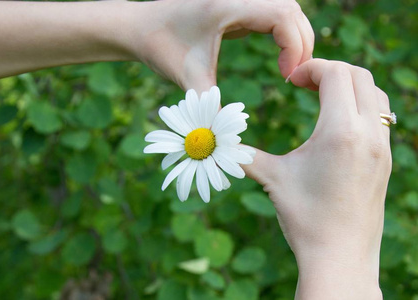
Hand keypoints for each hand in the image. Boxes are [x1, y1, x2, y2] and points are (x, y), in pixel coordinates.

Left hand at [135, 0, 313, 91]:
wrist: (141, 28)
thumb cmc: (159, 47)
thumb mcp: (187, 77)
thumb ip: (210, 106)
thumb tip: (229, 140)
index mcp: (228, 5)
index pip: (283, 15)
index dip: (294, 46)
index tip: (287, 77)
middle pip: (291, 11)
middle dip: (301, 45)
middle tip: (293, 78)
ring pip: (286, 11)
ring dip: (295, 40)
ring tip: (289, 71)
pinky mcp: (238, 8)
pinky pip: (274, 16)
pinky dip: (285, 37)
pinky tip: (281, 61)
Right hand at [244, 59, 390, 298]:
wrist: (340, 257)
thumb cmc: (305, 218)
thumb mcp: (273, 179)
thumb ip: (244, 154)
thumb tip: (218, 142)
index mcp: (340, 132)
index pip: (335, 74)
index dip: (310, 68)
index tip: (290, 81)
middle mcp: (368, 134)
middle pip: (360, 76)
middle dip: (329, 71)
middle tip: (304, 84)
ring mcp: (381, 148)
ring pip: (375, 95)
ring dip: (349, 86)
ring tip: (321, 97)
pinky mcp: (384, 160)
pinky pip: (380, 117)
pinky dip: (361, 106)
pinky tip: (337, 124)